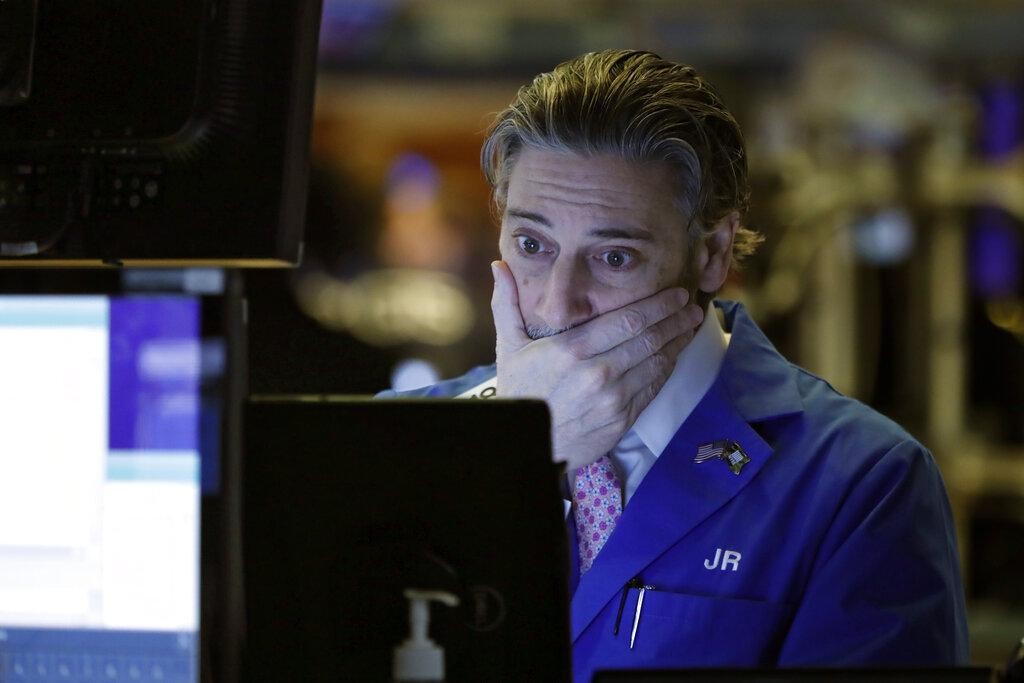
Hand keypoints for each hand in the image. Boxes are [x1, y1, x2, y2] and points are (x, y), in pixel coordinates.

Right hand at [491, 260, 703, 470]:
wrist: (526, 445)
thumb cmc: (519, 392)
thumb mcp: (509, 347)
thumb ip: (508, 304)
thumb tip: (500, 265)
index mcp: (572, 349)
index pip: (628, 320)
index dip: (658, 305)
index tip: (675, 294)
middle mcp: (598, 372)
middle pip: (649, 338)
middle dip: (675, 319)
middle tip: (691, 306)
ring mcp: (613, 398)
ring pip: (656, 363)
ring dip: (677, 342)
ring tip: (689, 326)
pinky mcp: (622, 419)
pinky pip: (652, 388)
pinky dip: (667, 369)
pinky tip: (673, 355)